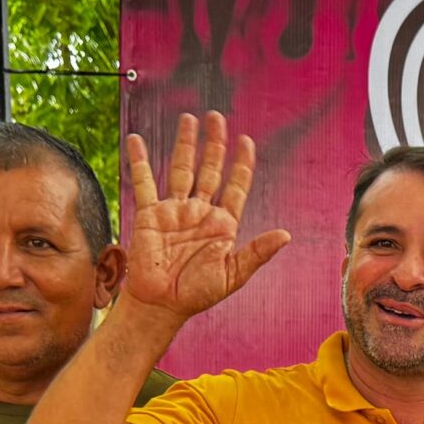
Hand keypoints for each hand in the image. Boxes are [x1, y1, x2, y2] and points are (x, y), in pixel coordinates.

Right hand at [122, 111, 291, 321]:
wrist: (161, 305)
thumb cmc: (198, 293)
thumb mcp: (233, 274)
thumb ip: (257, 252)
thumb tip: (286, 235)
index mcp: (223, 224)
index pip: (236, 186)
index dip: (242, 164)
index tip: (247, 141)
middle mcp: (200, 212)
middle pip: (209, 169)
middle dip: (214, 144)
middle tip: (217, 118)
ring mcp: (175, 210)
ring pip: (181, 169)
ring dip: (185, 144)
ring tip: (189, 119)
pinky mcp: (150, 214)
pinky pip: (144, 182)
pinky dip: (140, 160)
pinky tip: (138, 139)